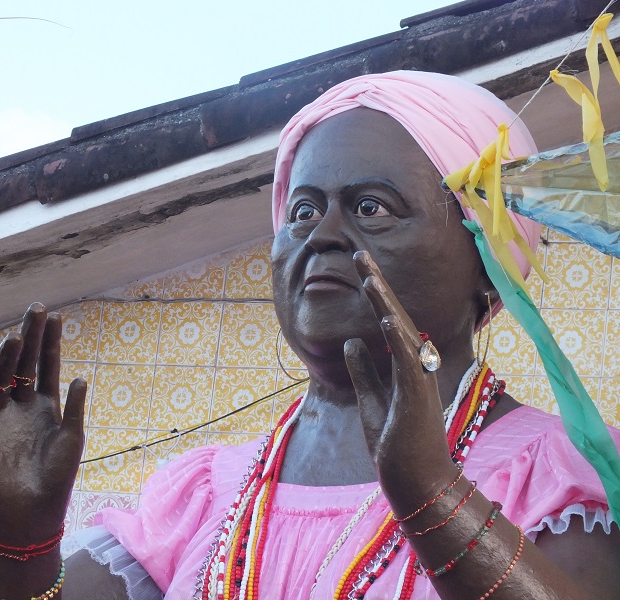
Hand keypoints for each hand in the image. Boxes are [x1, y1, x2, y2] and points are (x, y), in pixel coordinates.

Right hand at [0, 303, 86, 544]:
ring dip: (8, 356)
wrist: (30, 512)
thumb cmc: (56, 477)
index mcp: (45, 406)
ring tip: (17, 335)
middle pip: (24, 364)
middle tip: (35, 309)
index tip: (56, 316)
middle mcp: (20, 406)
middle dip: (30, 338)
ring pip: (0, 377)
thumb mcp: (72, 439)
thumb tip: (80, 377)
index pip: (47, 366)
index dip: (51, 343)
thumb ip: (74, 408)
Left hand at [343, 251, 456, 513]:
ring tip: (368, 275)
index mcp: (403, 364)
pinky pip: (407, 360)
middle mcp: (415, 364)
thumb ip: (363, 371)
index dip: (374, 293)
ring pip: (400, 331)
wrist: (413, 479)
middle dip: (376, 285)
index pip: (386, 321)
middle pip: (393, 316)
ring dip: (384, 302)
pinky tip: (385, 317)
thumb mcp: (369, 399)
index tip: (360, 267)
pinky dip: (396, 338)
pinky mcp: (417, 394)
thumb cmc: (395, 442)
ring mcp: (418, 378)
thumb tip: (351, 342)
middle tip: (360, 254)